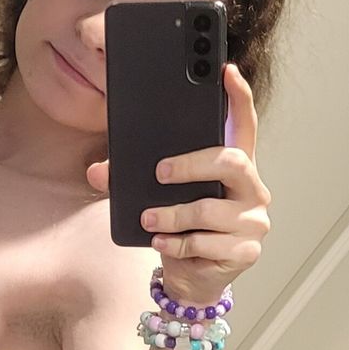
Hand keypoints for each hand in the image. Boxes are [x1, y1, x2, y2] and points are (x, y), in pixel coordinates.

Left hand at [85, 63, 271, 305]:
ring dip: (173, 214)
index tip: (226, 71)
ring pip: (210, 209)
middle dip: (192, 164)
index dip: (238, 97)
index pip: (244, 125)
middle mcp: (251, 189)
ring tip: (148, 218)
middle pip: (232, 162)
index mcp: (235, 168)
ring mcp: (252, 221)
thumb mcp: (159, 199)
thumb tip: (96, 171)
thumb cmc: (181, 229)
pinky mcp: (244, 250)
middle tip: (161, 171)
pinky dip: (176, 242)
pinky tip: (160, 241)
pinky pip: (206, 243)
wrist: (192, 278)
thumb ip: (132, 180)